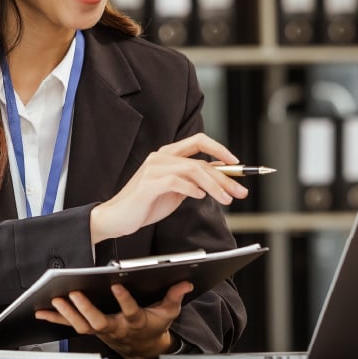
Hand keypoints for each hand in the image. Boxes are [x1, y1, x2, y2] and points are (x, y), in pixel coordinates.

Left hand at [34, 281, 192, 358]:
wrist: (143, 347)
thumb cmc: (153, 325)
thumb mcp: (167, 312)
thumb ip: (174, 296)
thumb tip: (186, 281)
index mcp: (136, 321)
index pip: (131, 311)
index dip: (124, 300)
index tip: (117, 285)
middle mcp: (116, 327)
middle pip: (99, 321)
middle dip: (85, 308)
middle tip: (74, 293)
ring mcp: (102, 330)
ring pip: (82, 325)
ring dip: (68, 313)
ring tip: (56, 299)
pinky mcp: (91, 329)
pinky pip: (70, 325)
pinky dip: (55, 318)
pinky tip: (41, 311)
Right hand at [90, 133, 247, 242]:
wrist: (118, 217)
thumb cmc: (146, 204)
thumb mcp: (176, 190)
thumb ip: (194, 180)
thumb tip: (220, 174)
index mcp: (167, 155)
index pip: (198, 141)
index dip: (220, 149)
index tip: (237, 163)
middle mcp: (160, 157)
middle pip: (200, 160)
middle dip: (225, 177)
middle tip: (240, 191)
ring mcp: (153, 169)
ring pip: (193, 170)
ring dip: (214, 186)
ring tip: (225, 199)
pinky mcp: (148, 184)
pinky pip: (176, 182)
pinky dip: (193, 189)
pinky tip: (200, 197)